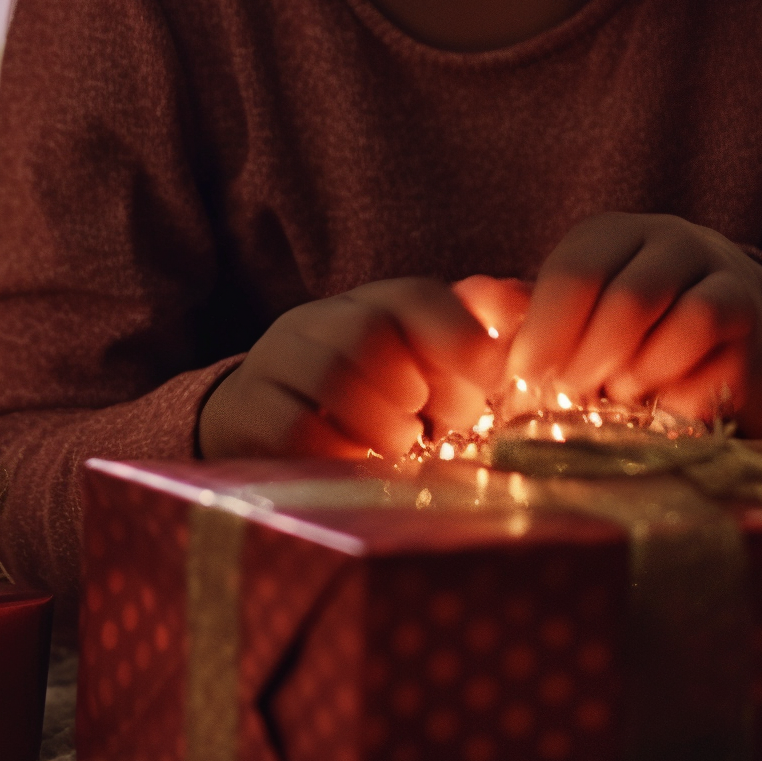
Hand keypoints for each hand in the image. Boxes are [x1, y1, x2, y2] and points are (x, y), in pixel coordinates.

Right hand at [198, 277, 506, 460]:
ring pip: (333, 372)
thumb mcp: (418, 370)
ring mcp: (274, 363)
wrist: (261, 428)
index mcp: (366, 306)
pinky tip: (355, 464)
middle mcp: (315, 322)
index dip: (457, 332)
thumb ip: (469, 337)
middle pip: (370, 331)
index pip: (413, 296)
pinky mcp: (245, 412)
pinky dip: (340, 452)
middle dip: (412, 387)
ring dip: (381, 423)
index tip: (488, 376)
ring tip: (393, 445)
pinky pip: (296, 426)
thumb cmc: (365, 403)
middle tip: (426, 424)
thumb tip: (515, 300)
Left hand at [506, 213, 761, 436]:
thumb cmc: (615, 324)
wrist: (712, 320)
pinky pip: (725, 356)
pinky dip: (686, 387)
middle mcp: (671, 240)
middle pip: (633, 298)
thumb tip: (474, 297)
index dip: (548, 329)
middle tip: (568, 394)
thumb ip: (521, 312)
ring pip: (688, 321)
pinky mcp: (751, 319)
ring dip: (646, 372)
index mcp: (611, 233)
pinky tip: (661, 402)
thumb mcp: (567, 310)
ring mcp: (719, 273)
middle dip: (593, 359)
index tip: (525, 374)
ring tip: (617, 393)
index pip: (577, 271)